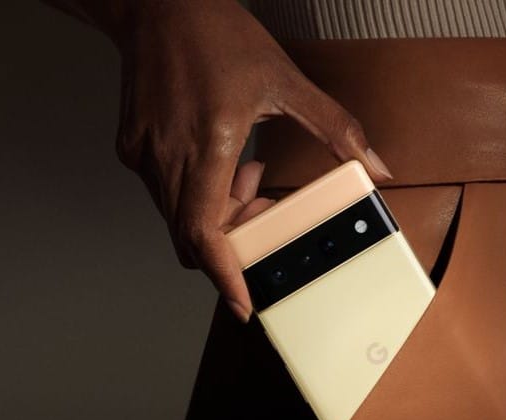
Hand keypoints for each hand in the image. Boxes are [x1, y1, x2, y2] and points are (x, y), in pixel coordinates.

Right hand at [106, 0, 392, 321]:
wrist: (158, 7)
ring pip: (179, 216)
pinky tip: (220, 155)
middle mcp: (168, 156)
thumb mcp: (287, 81)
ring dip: (217, 212)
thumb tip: (373, 164)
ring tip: (246, 166)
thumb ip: (335, 129)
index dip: (223, 276)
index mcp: (208, 142)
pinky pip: (165, 193)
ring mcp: (144, 155)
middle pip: (195, 234)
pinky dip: (197, 193)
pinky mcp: (132, 148)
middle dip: (234, 237)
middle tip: (264, 205)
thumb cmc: (218, 36)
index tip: (242, 304)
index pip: (204, 231)